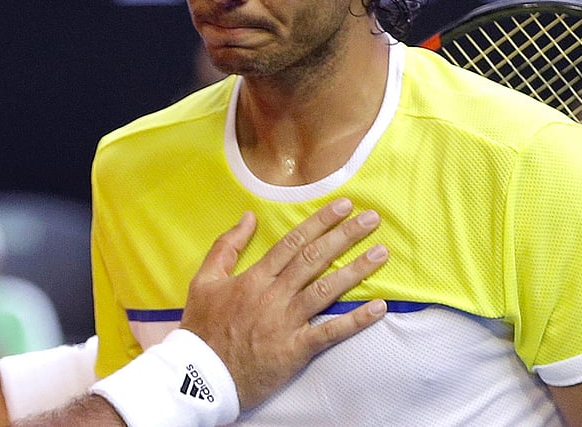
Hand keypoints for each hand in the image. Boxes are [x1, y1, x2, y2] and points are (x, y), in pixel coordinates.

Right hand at [179, 198, 387, 409]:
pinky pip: (330, 332)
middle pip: (314, 259)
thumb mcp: (203, 281)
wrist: (200, 375)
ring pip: (326, 289)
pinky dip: (355, 320)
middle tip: (370, 219)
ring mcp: (286, 322)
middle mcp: (273, 295)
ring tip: (380, 253)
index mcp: (253, 278)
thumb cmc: (202, 328)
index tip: (343, 206)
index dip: (320, 222)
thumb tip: (248, 217)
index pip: (293, 242)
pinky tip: (378, 307)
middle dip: (345, 236)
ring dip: (356, 270)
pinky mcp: (295, 349)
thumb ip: (226, 247)